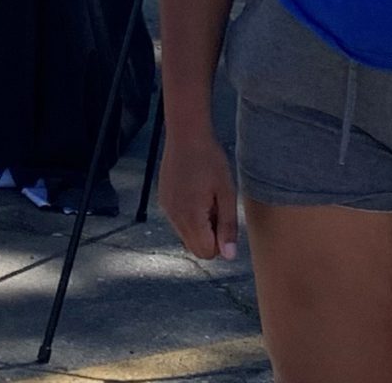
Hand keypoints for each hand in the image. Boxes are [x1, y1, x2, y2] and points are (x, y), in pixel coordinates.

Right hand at [158, 122, 238, 261]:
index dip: (220, 242)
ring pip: (186, 235)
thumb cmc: (210, 160)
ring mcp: (166, 208)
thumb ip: (228, 226)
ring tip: (206, 197)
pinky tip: (195, 191)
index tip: (224, 218)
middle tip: (216, 207)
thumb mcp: (227, 192)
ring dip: (199, 225)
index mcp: (191, 217)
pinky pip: (178, 220)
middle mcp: (174, 217)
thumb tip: (228, 256)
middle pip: (195, 247)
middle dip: (209, 236)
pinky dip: (189, 215)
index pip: (206, 253)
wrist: (186, 134)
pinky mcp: (163, 200)